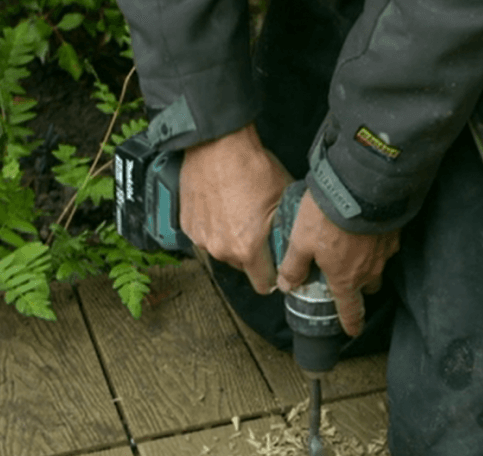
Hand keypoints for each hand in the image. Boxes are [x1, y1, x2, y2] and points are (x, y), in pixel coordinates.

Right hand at [180, 123, 292, 292]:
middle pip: (243, 267)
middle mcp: (221, 250)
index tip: (278, 266)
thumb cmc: (253, 168)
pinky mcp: (187, 225)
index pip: (264, 285)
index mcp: (248, 248)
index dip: (275, 277)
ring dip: (232, 240)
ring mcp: (201, 238)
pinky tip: (222, 207)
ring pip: (223, 251)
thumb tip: (295, 247)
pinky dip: (214, 228)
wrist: (217, 144)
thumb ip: (288, 232)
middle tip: (259, 229)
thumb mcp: (284, 200)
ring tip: (239, 214)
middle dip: (253, 254)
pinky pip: (206, 236)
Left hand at [276, 190, 399, 336]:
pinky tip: (364, 228)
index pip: (351, 310)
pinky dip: (375, 242)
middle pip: (367, 288)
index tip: (353, 330)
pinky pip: (384, 245)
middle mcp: (369, 271)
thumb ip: (294, 266)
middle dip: (358, 287)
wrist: (360, 187)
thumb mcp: (300, 241)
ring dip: (366, 262)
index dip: (351, 323)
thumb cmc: (328, 217)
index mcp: (345, 279)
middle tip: (344, 276)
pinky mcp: (393, 233)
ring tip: (352, 246)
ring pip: (377, 266)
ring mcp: (384, 253)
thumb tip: (286, 285)